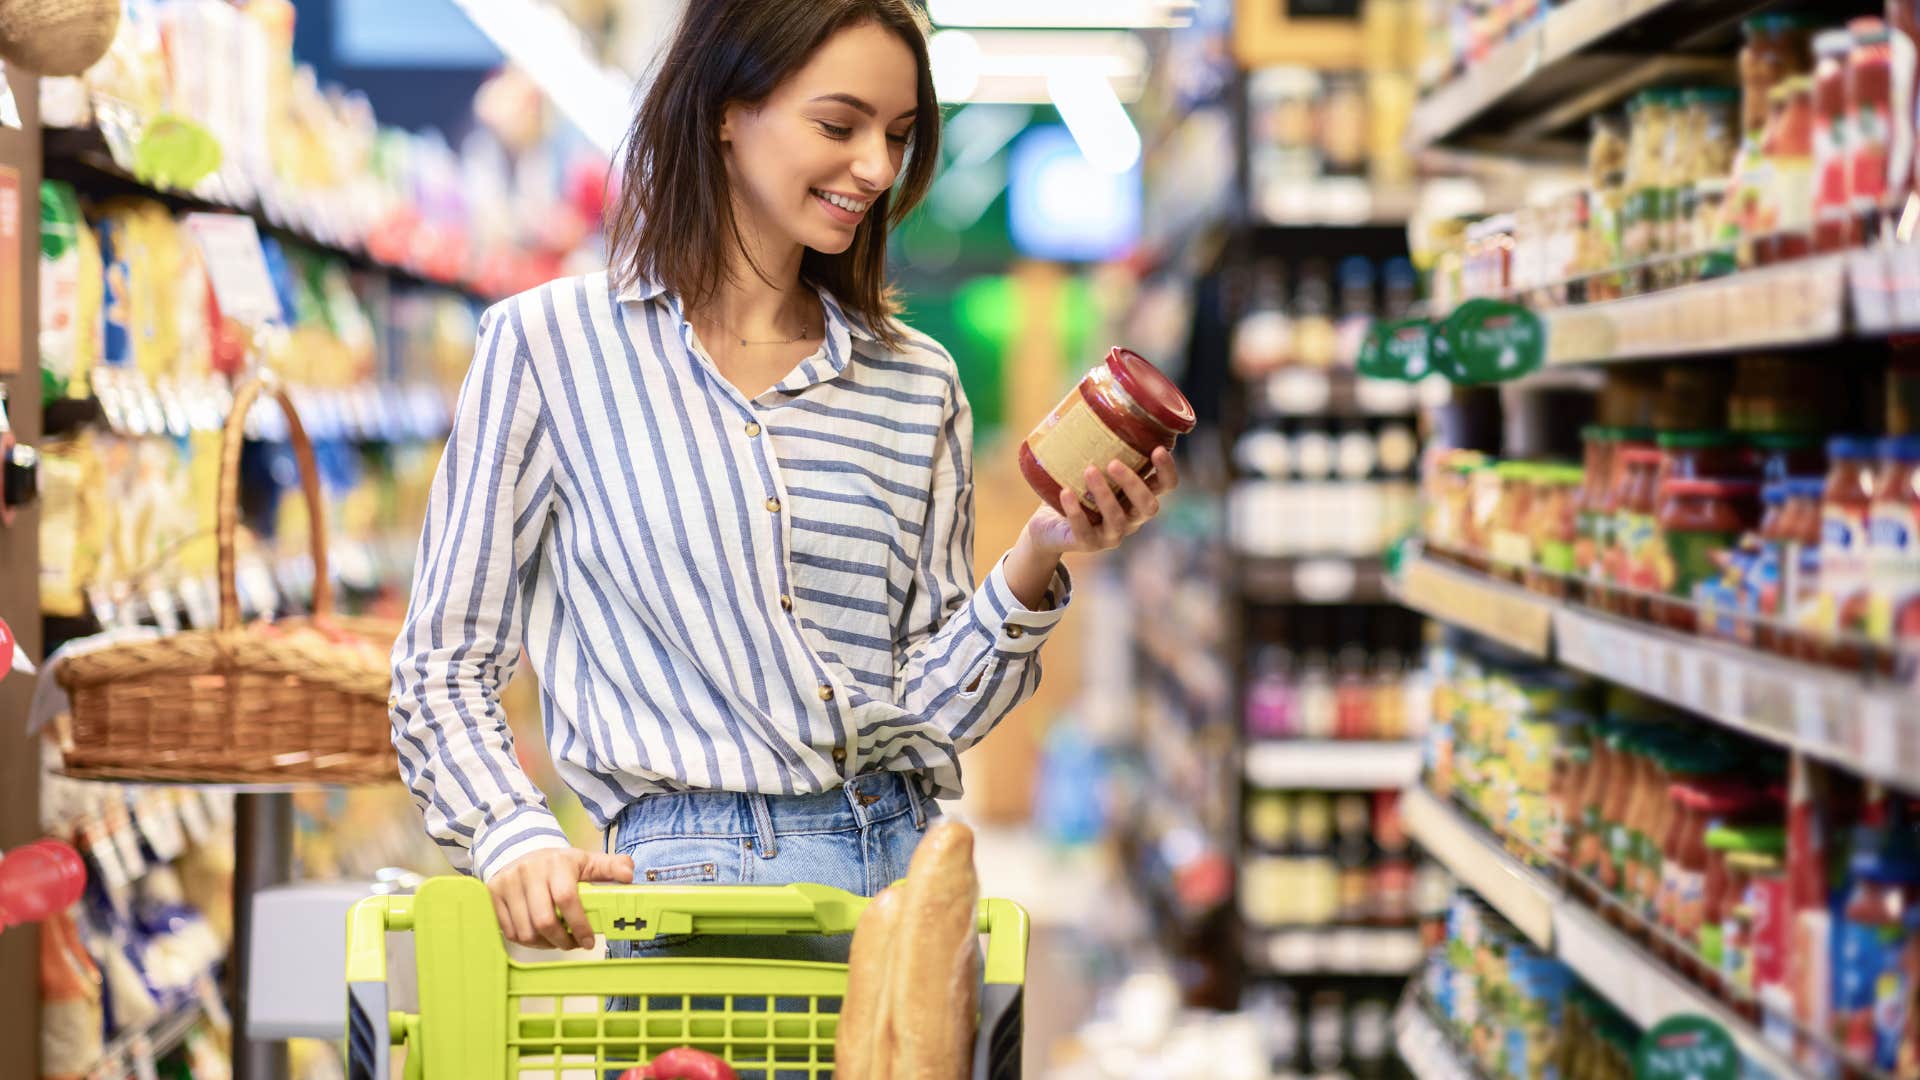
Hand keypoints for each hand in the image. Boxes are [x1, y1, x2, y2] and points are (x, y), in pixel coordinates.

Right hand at [488, 847, 634, 949]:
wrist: (520, 850)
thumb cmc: (558, 863)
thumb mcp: (586, 861)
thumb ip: (610, 867)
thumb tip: (629, 874)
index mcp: (556, 863)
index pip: (567, 899)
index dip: (579, 925)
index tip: (589, 941)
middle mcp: (529, 872)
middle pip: (544, 920)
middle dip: (562, 941)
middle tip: (573, 945)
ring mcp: (508, 884)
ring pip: (526, 931)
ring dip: (544, 944)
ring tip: (557, 940)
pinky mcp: (493, 895)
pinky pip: (510, 932)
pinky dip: (527, 941)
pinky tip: (539, 936)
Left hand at [1023, 447, 1179, 557]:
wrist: (1049, 525)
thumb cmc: (1075, 488)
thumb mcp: (1090, 464)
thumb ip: (1097, 440)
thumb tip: (1089, 390)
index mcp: (1138, 496)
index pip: (1166, 486)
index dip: (1167, 470)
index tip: (1158, 448)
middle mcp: (1132, 517)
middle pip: (1149, 507)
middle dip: (1135, 484)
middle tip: (1114, 462)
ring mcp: (1112, 534)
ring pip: (1118, 520)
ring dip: (1105, 495)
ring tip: (1088, 471)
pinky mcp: (1088, 544)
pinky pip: (1085, 531)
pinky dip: (1076, 512)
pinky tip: (1066, 493)